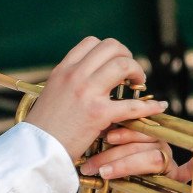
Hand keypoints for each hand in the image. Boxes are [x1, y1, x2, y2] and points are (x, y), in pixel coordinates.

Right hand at [25, 37, 167, 160]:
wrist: (35, 150)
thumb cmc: (44, 128)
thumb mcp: (52, 94)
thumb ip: (71, 83)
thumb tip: (93, 80)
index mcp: (63, 70)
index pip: (91, 42)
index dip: (110, 50)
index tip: (115, 63)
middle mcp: (74, 75)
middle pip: (111, 47)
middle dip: (127, 56)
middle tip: (131, 74)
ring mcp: (87, 92)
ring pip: (123, 64)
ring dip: (137, 72)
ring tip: (139, 84)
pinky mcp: (98, 114)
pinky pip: (132, 104)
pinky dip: (149, 106)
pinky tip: (157, 107)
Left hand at [77, 128, 192, 192]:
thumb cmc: (117, 186)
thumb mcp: (105, 167)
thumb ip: (102, 153)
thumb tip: (84, 143)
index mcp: (142, 138)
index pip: (136, 127)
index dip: (123, 131)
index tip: (105, 137)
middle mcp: (158, 147)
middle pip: (141, 143)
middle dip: (114, 154)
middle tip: (93, 166)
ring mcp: (169, 163)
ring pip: (153, 157)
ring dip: (126, 164)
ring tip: (104, 174)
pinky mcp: (176, 181)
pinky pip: (188, 172)